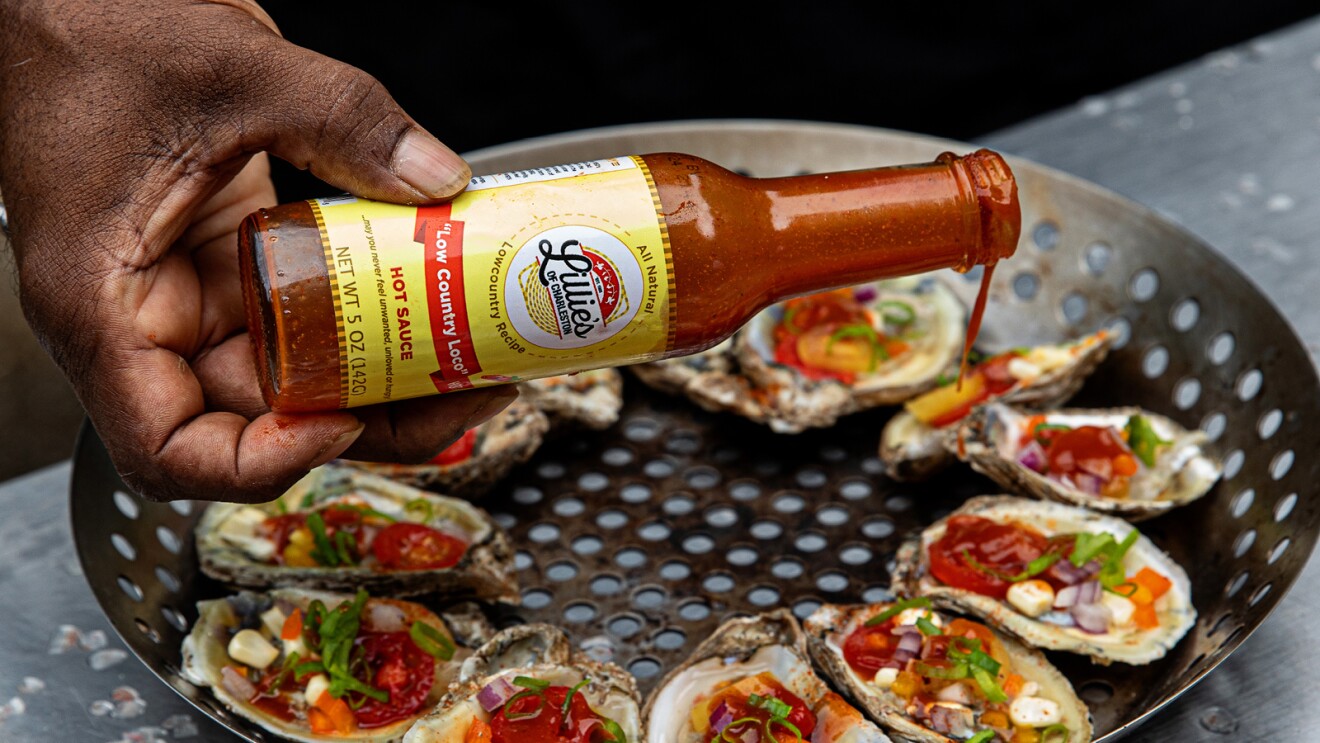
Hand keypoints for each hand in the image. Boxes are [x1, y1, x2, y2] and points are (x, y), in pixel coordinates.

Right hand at [0, 0, 515, 501]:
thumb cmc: (88, 32)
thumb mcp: (234, 69)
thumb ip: (345, 120)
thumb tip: (435, 180)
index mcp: (104, 302)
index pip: (167, 446)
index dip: (258, 464)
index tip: (340, 424)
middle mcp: (142, 318)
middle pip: (254, 424)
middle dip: (363, 423)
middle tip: (457, 396)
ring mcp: (187, 295)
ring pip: (287, 380)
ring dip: (374, 383)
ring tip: (461, 364)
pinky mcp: (225, 264)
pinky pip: (297, 322)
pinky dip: (359, 326)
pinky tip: (420, 308)